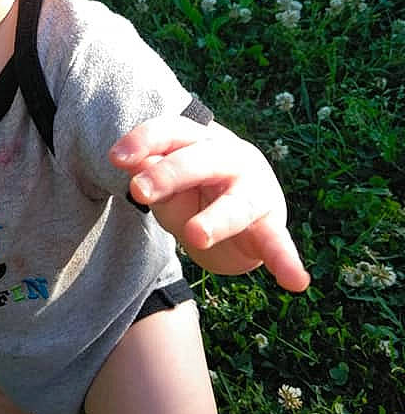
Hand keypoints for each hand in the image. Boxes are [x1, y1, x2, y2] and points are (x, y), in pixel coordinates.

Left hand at [109, 116, 310, 292]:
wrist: (235, 217)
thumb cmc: (193, 193)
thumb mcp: (168, 188)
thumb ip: (155, 180)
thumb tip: (137, 171)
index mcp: (198, 142)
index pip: (170, 132)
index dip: (144, 140)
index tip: (115, 158)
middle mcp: (230, 158)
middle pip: (199, 159)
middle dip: (169, 173)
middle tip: (139, 192)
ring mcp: (254, 190)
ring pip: (236, 202)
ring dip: (217, 218)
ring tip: (196, 236)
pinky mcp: (270, 225)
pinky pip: (278, 243)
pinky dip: (287, 261)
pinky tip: (296, 281)